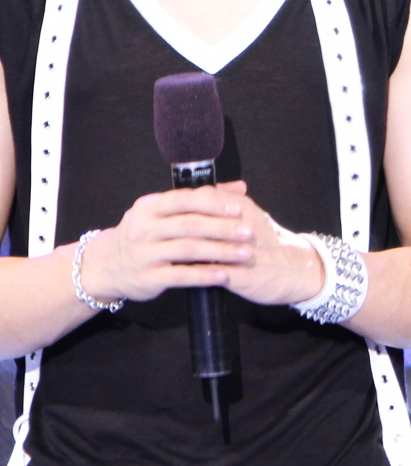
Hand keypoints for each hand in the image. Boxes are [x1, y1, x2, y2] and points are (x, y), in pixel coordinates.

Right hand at [78, 182, 324, 306]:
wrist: (106, 266)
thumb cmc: (143, 236)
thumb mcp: (161, 213)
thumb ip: (200, 199)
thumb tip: (239, 187)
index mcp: (148, 206)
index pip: (184, 199)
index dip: (213, 204)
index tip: (238, 209)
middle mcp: (144, 228)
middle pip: (190, 225)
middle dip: (223, 228)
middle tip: (248, 232)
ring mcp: (145, 253)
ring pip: (188, 250)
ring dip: (220, 251)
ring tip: (244, 253)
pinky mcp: (148, 278)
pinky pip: (181, 275)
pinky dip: (205, 275)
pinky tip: (224, 274)